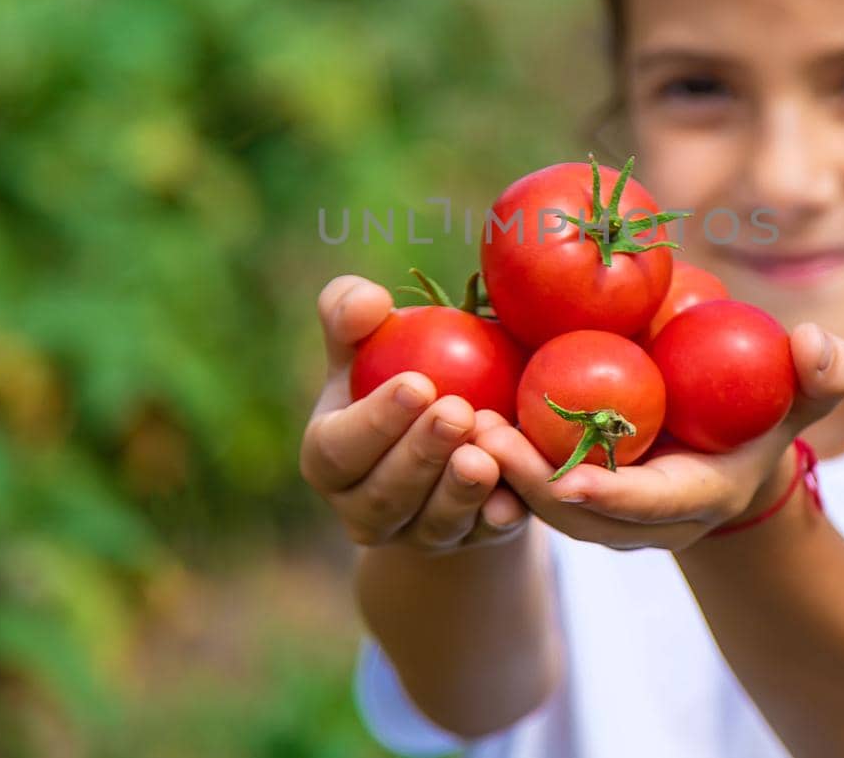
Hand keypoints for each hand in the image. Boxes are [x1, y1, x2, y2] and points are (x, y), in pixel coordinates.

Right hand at [299, 275, 528, 552]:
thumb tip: (368, 303)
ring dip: (460, 489)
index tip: (418, 385)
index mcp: (329, 457)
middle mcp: (365, 508)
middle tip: (458, 412)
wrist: (456, 420)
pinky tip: (514, 497)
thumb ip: (352, 314)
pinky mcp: (470, 542)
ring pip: (435, 523)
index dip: (374, 422)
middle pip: (386, 495)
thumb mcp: (372, 340)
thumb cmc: (401, 366)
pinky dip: (498, 517)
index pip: (338, 449)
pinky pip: (485, 537)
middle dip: (422, 455)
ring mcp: (419, 534)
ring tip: (486, 451)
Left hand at [474, 322, 843, 551]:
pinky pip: (521, 479)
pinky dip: (486, 453)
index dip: (606, 495)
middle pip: (571, 511)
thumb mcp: (799, 397)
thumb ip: (822, 377)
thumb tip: (818, 344)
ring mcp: (597, 510)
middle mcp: (636, 519)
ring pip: (535, 501)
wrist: (728, 455)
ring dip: (491, 470)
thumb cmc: (763, 417)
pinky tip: (449, 409)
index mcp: (692, 498)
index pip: (645, 506)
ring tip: (451, 421)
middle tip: (478, 432)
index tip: (564, 478)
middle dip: (522, 482)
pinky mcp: (566, 488)